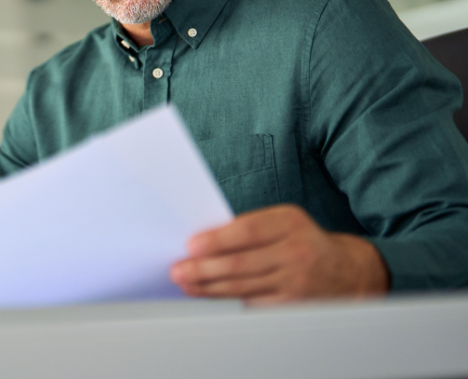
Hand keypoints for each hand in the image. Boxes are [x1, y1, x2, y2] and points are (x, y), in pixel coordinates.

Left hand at [170, 204, 389, 303]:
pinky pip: (253, 303)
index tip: (191, 245)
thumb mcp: (283, 222)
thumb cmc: (302, 240)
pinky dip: (228, 300)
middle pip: (241, 263)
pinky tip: (209, 296)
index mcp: (290, 222)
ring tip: (186, 283)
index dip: (217, 240)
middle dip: (204, 269)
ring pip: (243, 287)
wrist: (348, 271)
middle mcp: (296, 252)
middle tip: (179, 270)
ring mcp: (296, 281)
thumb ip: (251, 227)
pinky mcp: (293, 304)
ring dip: (209, 287)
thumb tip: (205, 240)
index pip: (248, 230)